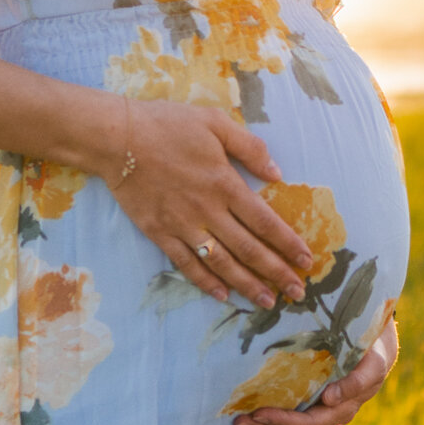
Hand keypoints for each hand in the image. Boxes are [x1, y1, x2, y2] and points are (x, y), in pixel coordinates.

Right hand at [112, 102, 313, 309]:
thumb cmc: (167, 124)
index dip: (288, 244)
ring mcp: (182, 225)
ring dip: (246, 285)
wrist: (116, 137)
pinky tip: (222, 296)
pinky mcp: (159, 233)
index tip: (307, 261)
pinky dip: (205, 282)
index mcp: (225, 184)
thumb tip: (277, 173)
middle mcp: (208, 211)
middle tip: (297, 293)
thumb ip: (249, 147)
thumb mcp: (215, 122)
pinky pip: (186, 264)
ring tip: (267, 302)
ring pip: (221, 263)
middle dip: (277, 273)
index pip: (265, 222)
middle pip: (248, 249)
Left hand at [233, 319, 399, 424]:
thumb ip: (357, 381)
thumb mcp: (372, 362)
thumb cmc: (371, 352)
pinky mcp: (309, 418)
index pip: (309, 423)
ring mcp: (319, 421)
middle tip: (239, 422)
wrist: (374, 350)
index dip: (282, 422)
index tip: (258, 412)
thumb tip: (331, 399)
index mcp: (343, 408)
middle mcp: (330, 419)